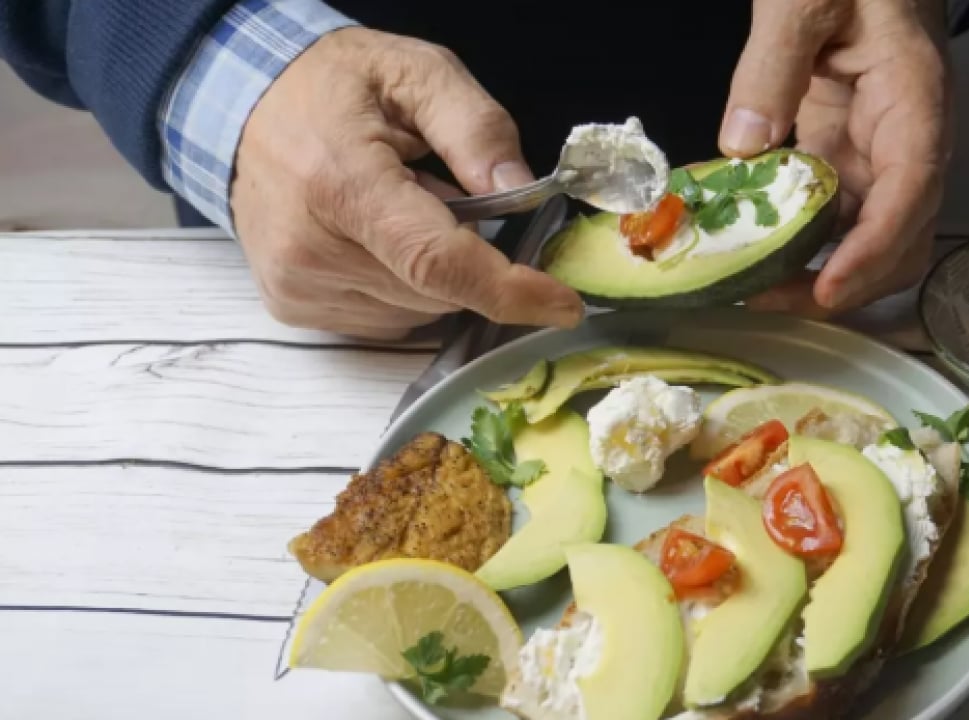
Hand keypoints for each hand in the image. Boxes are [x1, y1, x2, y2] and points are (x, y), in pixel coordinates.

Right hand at [230, 28, 582, 338]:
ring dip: (432, 272)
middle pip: (437, 291)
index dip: (509, 291)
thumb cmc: (331, 86)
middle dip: (467, 256)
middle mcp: (309, 246)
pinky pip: (384, 319)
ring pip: (416, 312)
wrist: (242, 104)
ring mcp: (296, 283)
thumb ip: (476, 128)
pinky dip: (402, 287)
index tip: (562, 303)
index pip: (438, 262)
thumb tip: (521, 189)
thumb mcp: (416, 73)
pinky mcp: (292, 304)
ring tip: (399, 209)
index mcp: (341, 181)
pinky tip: (375, 237)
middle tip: (441, 194)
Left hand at [718, 0, 950, 316]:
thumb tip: (744, 147)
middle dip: (844, 282)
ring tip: (753, 287)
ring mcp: (876, 148)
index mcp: (914, 98)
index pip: (910, 192)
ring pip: (867, 235)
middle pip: (899, 236)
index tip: (827, 290)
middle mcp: (907, 136)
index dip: (872, 251)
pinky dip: (799, 241)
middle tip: (766, 298)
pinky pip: (832, 212)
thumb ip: (772, 64)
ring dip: (820, 271)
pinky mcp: (844, 149)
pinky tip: (752, 248)